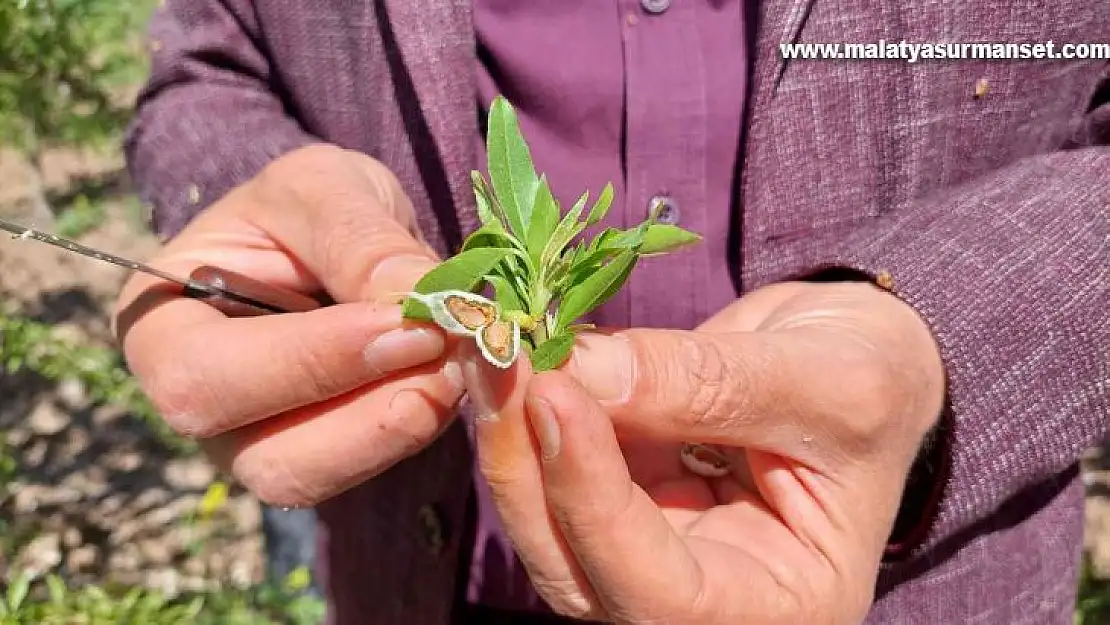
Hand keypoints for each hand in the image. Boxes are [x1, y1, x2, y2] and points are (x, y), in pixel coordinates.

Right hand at [115, 144, 464, 507]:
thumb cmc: (304, 208)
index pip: (209, 377)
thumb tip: (418, 299)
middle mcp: (199, 409)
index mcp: (159, 329)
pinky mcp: (320, 460)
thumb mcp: (323, 188)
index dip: (309, 361)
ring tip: (456, 362)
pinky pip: (363, 473)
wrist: (332, 238)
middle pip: (264, 458)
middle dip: (365, 414)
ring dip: (400, 429)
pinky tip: (451, 378)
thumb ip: (358, 238)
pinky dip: (416, 430)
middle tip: (446, 354)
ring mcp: (255, 446)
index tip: (404, 324)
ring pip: (320, 479)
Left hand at [467, 280, 944, 623]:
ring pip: (548, 526)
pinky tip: (516, 352)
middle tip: (499, 361)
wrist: (858, 359)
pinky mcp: (618, 495)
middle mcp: (703, 600)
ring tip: (494, 348)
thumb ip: (706, 383)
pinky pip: (553, 469)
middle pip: (580, 570)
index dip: (594, 500)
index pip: (662, 593)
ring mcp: (650, 548)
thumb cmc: (875, 378)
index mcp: (778, 605)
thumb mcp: (824, 380)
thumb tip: (578, 372)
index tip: (554, 393)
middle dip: (528, 466)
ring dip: (511, 437)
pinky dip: (526, 413)